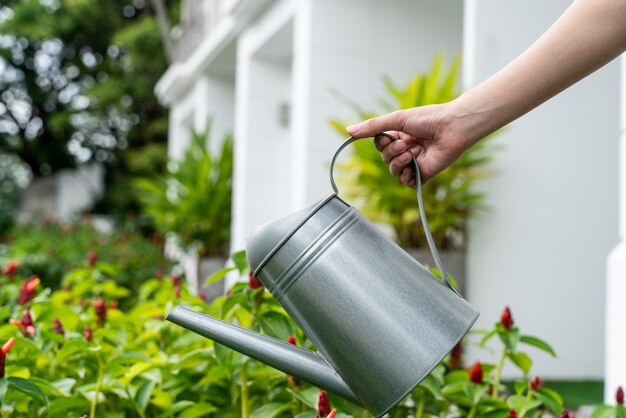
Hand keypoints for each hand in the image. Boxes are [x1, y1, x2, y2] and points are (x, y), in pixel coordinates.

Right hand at [346, 103, 472, 185]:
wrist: (452, 128)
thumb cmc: (428, 119)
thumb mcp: (397, 119)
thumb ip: (373, 127)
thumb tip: (348, 130)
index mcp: (401, 135)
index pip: (380, 145)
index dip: (381, 143)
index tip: (390, 136)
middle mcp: (407, 149)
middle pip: (385, 158)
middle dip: (391, 152)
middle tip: (405, 144)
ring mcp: (415, 163)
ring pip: (394, 171)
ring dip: (398, 163)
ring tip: (410, 154)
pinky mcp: (424, 174)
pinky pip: (407, 182)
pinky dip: (406, 176)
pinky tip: (413, 167)